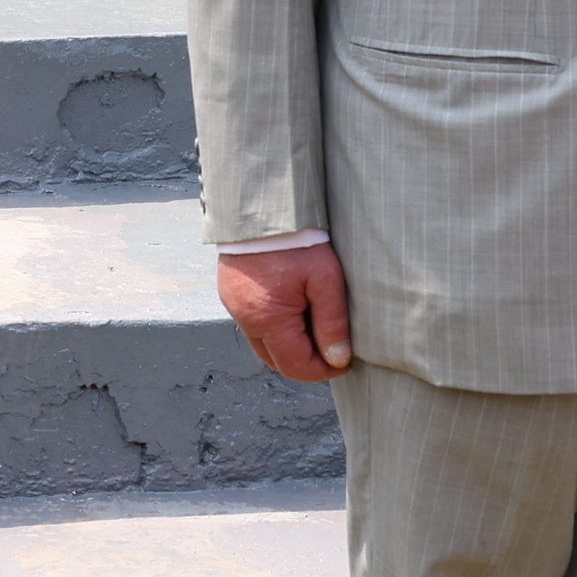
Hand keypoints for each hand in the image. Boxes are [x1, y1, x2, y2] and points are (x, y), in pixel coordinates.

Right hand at [218, 238, 354, 383]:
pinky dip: (275, 327)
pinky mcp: (231, 293)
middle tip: (332, 345)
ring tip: (313, 324)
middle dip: (306, 361)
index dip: (324, 370)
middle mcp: (245, 319)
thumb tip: (337, 359)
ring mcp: (234, 307)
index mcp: (268, 319)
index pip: (296, 368)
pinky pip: (253, 324)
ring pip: (264, 345)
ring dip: (289, 345)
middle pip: (277, 362)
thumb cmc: (297, 240)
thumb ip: (332, 323)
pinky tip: (293, 307)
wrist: (262, 206)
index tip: (345, 360)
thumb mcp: (326, 279)